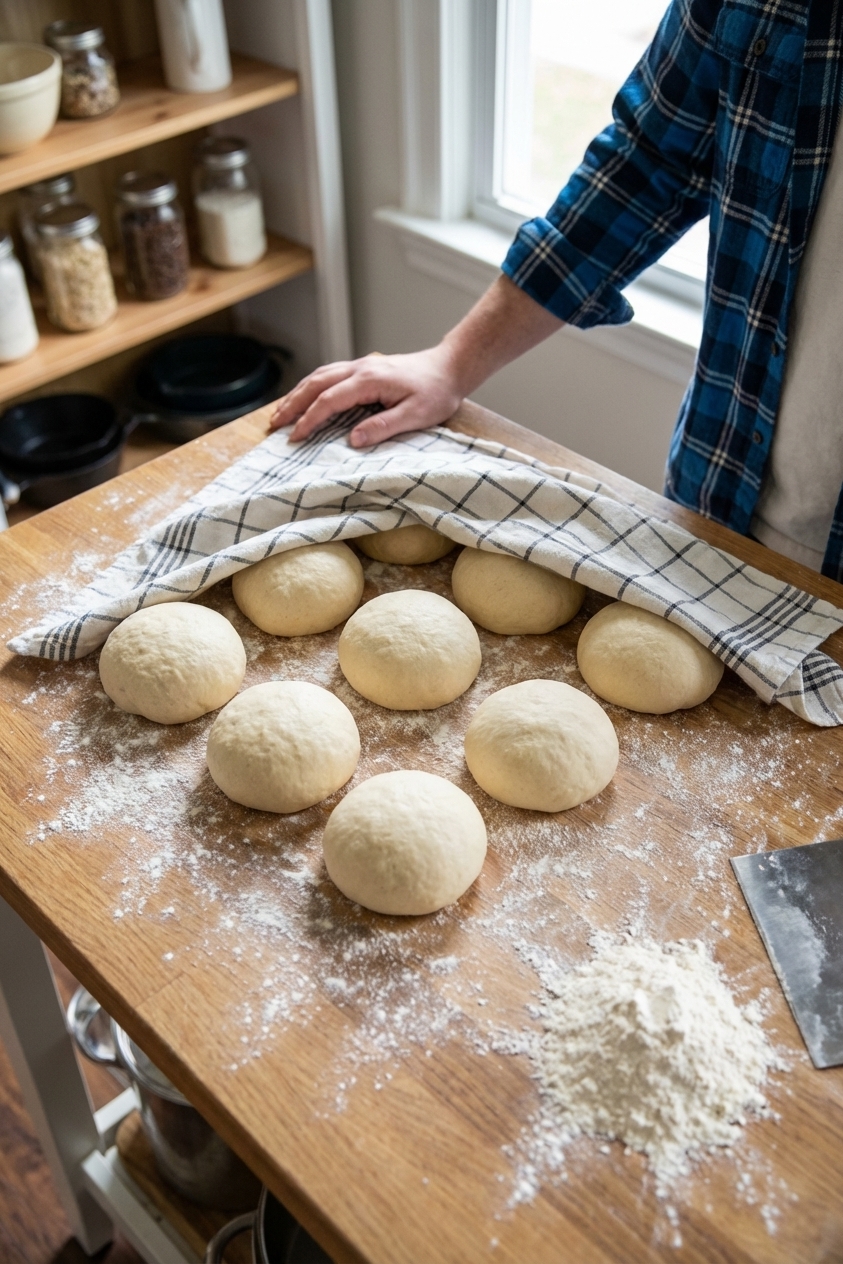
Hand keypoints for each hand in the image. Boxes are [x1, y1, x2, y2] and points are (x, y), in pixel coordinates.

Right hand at [269, 347, 463, 446]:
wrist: (450, 367)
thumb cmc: (437, 393)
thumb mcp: (416, 415)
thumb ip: (383, 426)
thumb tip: (352, 440)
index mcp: (369, 380)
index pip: (329, 400)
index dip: (309, 419)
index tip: (295, 437)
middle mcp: (360, 368)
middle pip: (316, 384)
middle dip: (292, 404)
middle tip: (273, 425)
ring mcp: (361, 365)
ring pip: (319, 376)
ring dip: (297, 393)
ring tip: (281, 412)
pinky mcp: (365, 367)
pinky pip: (329, 374)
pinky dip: (311, 386)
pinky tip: (305, 396)